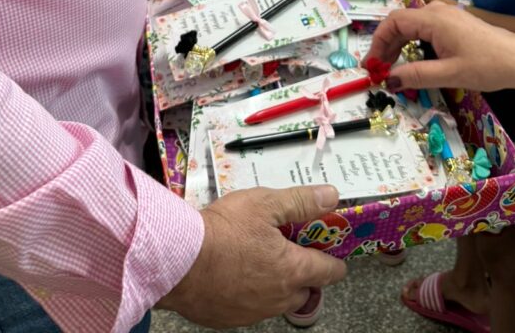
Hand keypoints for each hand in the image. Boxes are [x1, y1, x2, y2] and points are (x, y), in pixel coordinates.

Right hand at [156, 185, 346, 327]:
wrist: (179, 259)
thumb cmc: (224, 231)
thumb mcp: (266, 203)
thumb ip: (301, 201)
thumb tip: (331, 196)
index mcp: (292, 269)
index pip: (328, 271)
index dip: (335, 261)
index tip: (335, 255)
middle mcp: (278, 296)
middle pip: (306, 291)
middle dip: (305, 274)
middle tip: (293, 251)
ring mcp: (254, 311)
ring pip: (278, 301)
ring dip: (278, 284)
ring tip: (262, 260)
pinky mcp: (230, 318)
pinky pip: (251, 307)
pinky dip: (251, 293)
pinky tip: (238, 273)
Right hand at [369, 1, 514, 92]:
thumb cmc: (487, 65)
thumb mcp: (450, 74)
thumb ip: (416, 75)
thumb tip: (389, 80)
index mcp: (433, 19)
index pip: (394, 22)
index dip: (378, 42)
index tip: (371, 64)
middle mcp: (437, 11)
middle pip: (400, 23)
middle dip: (385, 45)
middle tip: (378, 70)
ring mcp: (446, 15)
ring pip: (411, 25)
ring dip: (398, 44)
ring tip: (391, 67)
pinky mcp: (453, 23)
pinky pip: (423, 28)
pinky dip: (412, 42)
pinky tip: (411, 59)